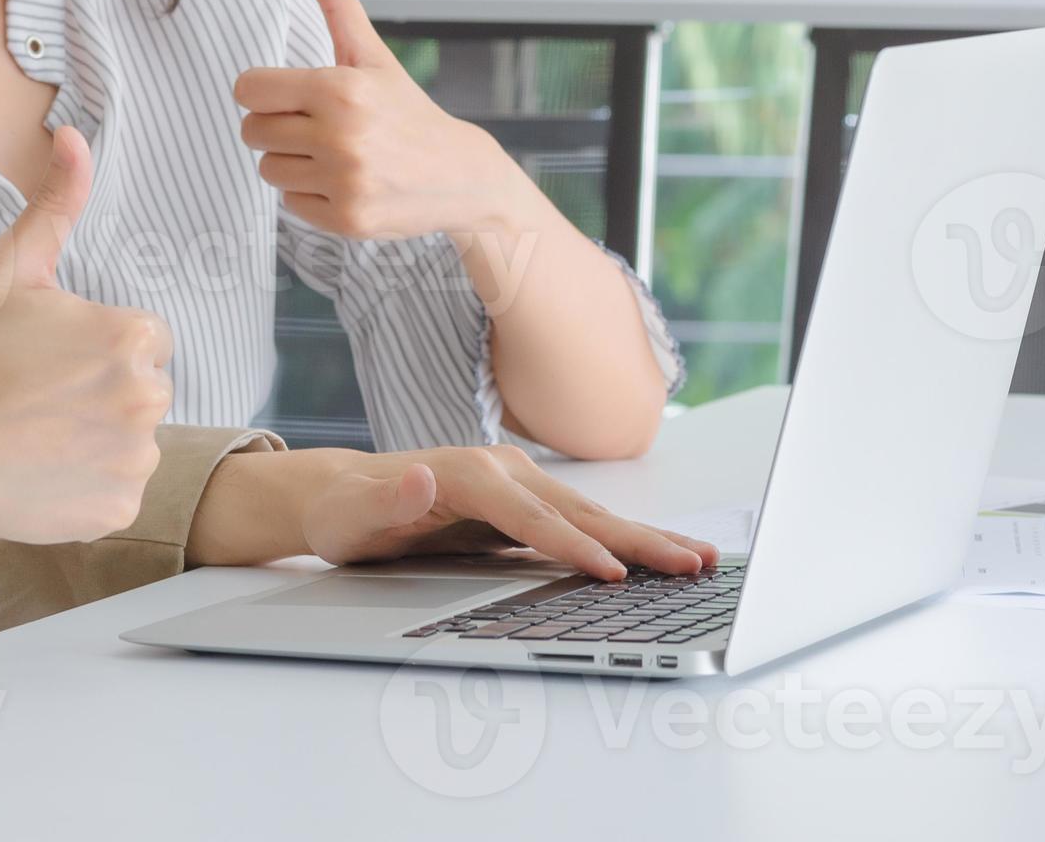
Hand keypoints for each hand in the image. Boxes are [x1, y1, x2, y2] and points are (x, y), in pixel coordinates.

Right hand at [0, 127, 174, 543]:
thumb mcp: (9, 268)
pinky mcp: (117, 509)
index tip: (50, 359)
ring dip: (97, 439)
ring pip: (132, 441)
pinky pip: (116, 490)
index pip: (144, 339)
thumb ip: (55, 202)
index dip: (96, 346)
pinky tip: (40, 472)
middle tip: (37, 397)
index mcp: (133, 336)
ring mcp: (135, 461)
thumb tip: (73, 136)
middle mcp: (148, 398)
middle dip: (101, 391)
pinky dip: (86, 486)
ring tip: (36, 434)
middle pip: (143, 389)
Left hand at [189, 445, 715, 581]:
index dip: (572, 546)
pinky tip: (659, 555)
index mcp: (468, 474)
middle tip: (692, 564)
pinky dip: (625, 538)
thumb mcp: (353, 513)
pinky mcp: (525, 501)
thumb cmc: (348, 510)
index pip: (530, 517)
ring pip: (592, 514)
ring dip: (646, 538)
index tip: (611, 573)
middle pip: (579, 510)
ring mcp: (517, 482)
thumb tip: (419, 479)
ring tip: (700, 559)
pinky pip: (583, 522)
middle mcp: (501, 470)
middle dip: (637, 541)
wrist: (344, 492)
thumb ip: (387, 500)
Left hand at [233, 0, 540, 243]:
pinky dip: (311, 194)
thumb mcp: (371, 55)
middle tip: (319, 127)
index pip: (248, 89)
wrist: (460, 176)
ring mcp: (344, 181)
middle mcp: (340, 135)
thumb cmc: (406, 111)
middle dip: (278, 127)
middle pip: (252, 130)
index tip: (291, 96)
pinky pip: (289, 202)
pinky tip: (345, 182)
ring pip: (267, 168)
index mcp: (339, 88)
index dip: (264, 92)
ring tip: (334, 156)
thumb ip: (337, 2)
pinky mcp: (346, 219)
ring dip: (292, 162)